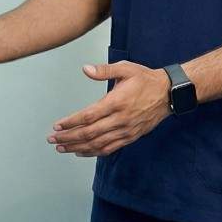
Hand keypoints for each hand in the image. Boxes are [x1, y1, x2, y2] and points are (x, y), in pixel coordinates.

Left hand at [48, 60, 170, 156]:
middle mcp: (120, 119)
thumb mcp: (126, 68)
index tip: (57, 125)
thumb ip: (104, 70)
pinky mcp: (130, 137)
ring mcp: (126, 130)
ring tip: (61, 148)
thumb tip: (85, 69)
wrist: (169, 93)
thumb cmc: (146, 79)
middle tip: (52, 139)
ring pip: (98, 144)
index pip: (88, 116)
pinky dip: (93, 152)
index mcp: (117, 102)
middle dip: (68, 138)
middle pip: (89, 133)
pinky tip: (81, 152)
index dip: (71, 123)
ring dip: (77, 147)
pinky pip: (109, 148)